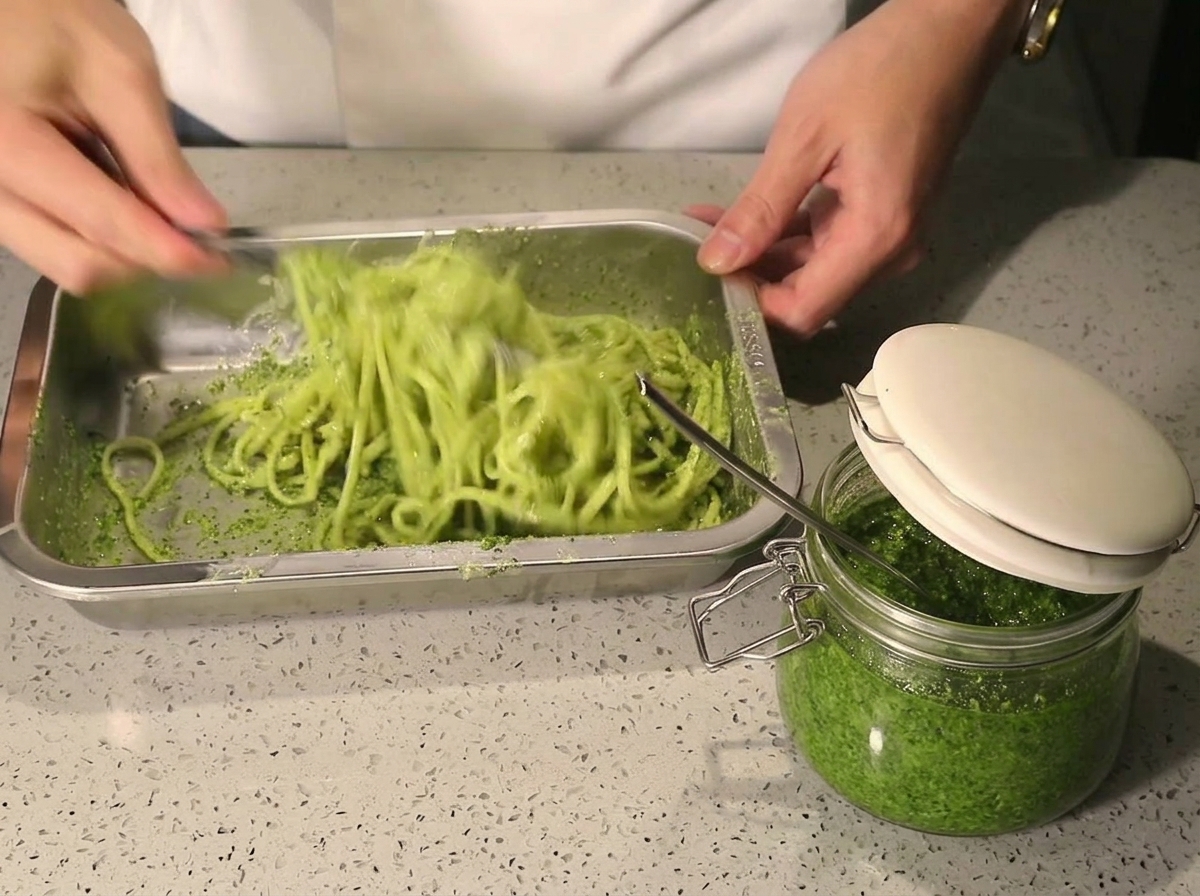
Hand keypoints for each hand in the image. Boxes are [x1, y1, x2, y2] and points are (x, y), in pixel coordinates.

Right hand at [0, 0, 226, 293]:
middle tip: (198, 243)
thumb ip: (159, 156)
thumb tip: (204, 223)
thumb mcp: (119, 72)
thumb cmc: (54, 18)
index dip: (169, 252)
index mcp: (6, 143)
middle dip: (146, 261)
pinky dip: (98, 240)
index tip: (220, 263)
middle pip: (79, 263)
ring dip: (124, 254)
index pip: (103, 223)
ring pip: (64, 263)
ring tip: (162, 218)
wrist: (4, 5)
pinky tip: (126, 207)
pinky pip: (51, 245)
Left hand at [693, 0, 1028, 336]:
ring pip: (814, 270)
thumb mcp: (805, 137)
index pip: (803, 312)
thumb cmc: (881, 72)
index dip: (751, 305)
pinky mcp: (887, 216)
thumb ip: (761, 209)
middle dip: (749, 276)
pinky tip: (745, 214)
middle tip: (696, 245)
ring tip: (708, 225)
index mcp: (875, 238)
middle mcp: (891, 252)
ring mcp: (892, 235)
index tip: (709, 276)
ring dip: (762, 253)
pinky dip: (786, 233)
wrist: (948, 30)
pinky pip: (829, 242)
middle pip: (808, 295)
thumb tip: (717, 262)